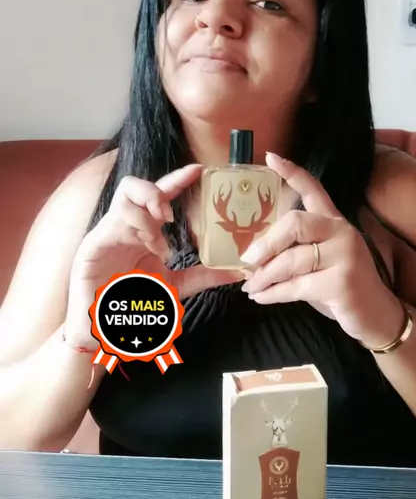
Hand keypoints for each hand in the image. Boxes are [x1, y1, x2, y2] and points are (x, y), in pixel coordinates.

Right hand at [65, 164, 240, 349]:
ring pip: (125, 196)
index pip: (160, 196)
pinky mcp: (92, 244)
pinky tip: (151, 248)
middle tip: (172, 213)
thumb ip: (204, 276)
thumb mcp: (176, 286)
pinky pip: (114, 222)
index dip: (177, 179)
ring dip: (149, 213)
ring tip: (161, 239)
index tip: (199, 170)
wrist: (104, 327)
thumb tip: (240, 272)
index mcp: (143, 230)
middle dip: (159, 189)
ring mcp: (107, 232)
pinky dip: (139, 229)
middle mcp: (124, 225)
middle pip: (135, 185)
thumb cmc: (133, 303)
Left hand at [240, 153, 403, 348]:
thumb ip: (296, 250)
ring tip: (250, 287)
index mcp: (335, 222)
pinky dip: (273, 294)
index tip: (269, 157)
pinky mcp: (342, 282)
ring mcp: (345, 256)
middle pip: (295, 223)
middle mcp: (342, 232)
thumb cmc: (342, 287)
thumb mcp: (321, 262)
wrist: (376, 317)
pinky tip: (261, 298)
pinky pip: (296, 286)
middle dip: (266, 243)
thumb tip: (252, 255)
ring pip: (291, 260)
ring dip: (264, 276)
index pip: (314, 189)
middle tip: (246, 260)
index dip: (292, 172)